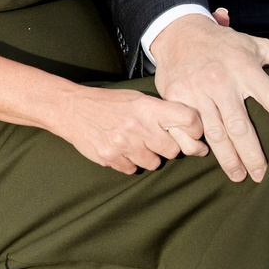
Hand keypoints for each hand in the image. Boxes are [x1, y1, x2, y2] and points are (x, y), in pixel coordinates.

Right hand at [57, 87, 206, 174]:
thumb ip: (160, 111)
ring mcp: (124, 144)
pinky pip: (133, 170)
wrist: (73, 109)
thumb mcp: (136, 98)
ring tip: (136, 144)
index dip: (195, 130)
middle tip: (156, 140)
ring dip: (148, 157)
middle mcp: (139, 127)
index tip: (194, 135)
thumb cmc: (109, 103)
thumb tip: (189, 127)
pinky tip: (122, 150)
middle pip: (173, 150)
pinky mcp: (111, 158)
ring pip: (154, 163)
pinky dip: (130, 163)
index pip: (188, 120)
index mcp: (148, 108)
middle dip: (168, 147)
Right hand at [147, 13, 268, 181]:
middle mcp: (221, 80)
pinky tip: (206, 155)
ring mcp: (197, 90)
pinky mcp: (176, 97)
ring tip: (240, 176)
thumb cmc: (226, 45)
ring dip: (229, 159)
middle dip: (253, 155)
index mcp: (246, 67)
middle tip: (263, 175)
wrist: (180, 33)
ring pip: (215, 134)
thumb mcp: (259, 45)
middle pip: (241, 127)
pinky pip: (186, 130)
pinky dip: (195, 146)